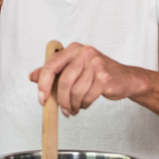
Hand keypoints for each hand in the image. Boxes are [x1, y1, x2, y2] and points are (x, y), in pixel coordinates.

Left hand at [30, 43, 149, 115]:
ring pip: (75, 91)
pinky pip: (87, 96)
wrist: (125, 78)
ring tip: (73, 109)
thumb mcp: (73, 68)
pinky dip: (83, 104)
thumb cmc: (97, 73)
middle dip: (60, 100)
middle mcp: (84, 52)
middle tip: (61, 110)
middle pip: (64, 81)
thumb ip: (53, 71)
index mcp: (73, 48)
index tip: (41, 98)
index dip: (43, 84)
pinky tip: (84, 104)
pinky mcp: (105, 77)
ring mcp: (96, 63)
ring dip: (72, 104)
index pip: (51, 65)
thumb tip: (32, 76)